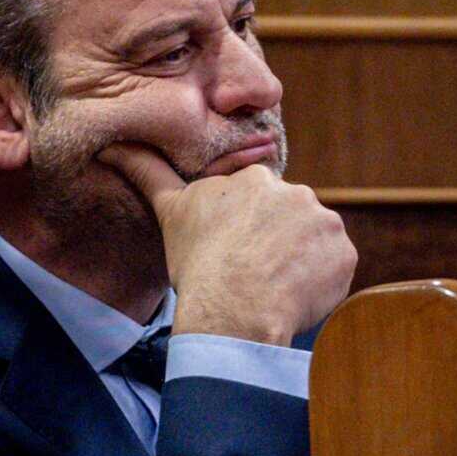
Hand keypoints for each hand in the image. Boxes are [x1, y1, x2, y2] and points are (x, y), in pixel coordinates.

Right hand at [98, 143, 356, 345]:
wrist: (234, 309)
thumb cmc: (199, 262)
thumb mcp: (170, 212)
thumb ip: (149, 173)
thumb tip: (112, 146)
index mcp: (258, 179)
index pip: (259, 201)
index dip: (247, 228)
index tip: (235, 251)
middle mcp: (297, 191)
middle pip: (289, 219)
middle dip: (275, 241)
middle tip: (252, 272)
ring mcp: (325, 223)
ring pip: (314, 242)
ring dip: (300, 260)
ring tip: (272, 287)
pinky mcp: (344, 255)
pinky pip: (334, 267)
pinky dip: (320, 282)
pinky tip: (293, 297)